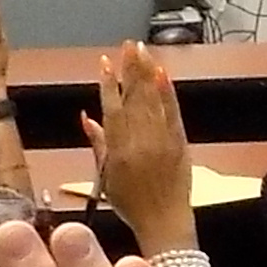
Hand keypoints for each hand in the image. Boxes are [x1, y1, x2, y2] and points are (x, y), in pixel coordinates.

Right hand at [90, 35, 195, 252]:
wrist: (164, 222)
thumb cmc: (130, 203)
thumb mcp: (105, 176)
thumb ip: (97, 144)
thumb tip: (85, 117)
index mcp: (118, 149)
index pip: (112, 108)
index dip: (108, 84)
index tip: (105, 62)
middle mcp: (140, 141)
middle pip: (134, 98)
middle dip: (131, 69)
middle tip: (128, 45)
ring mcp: (162, 140)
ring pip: (153, 100)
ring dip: (148, 73)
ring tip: (144, 51)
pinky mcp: (180, 142)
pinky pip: (173, 112)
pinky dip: (168, 93)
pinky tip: (163, 74)